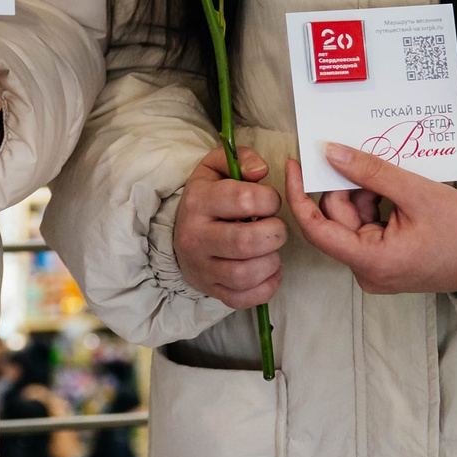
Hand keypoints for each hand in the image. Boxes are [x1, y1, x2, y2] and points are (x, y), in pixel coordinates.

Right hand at [173, 147, 284, 308]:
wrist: (180, 233)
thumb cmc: (208, 196)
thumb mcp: (217, 167)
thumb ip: (242, 158)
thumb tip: (262, 172)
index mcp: (199, 201)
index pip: (244, 200)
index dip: (270, 200)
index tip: (270, 202)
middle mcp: (196, 237)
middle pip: (247, 242)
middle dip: (275, 233)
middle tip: (276, 227)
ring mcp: (202, 268)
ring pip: (245, 274)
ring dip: (272, 261)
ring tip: (271, 249)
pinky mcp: (211, 290)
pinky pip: (243, 298)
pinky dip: (266, 287)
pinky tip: (269, 270)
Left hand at [286, 145, 456, 296]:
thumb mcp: (414, 193)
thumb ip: (370, 172)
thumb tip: (331, 153)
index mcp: (371, 261)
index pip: (316, 229)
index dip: (299, 195)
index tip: (294, 164)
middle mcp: (367, 272)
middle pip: (335, 221)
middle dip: (345, 187)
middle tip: (363, 157)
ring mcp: (375, 269)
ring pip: (350, 222)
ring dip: (362, 194)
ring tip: (389, 177)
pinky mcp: (383, 262)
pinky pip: (365, 228)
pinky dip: (372, 205)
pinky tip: (391, 190)